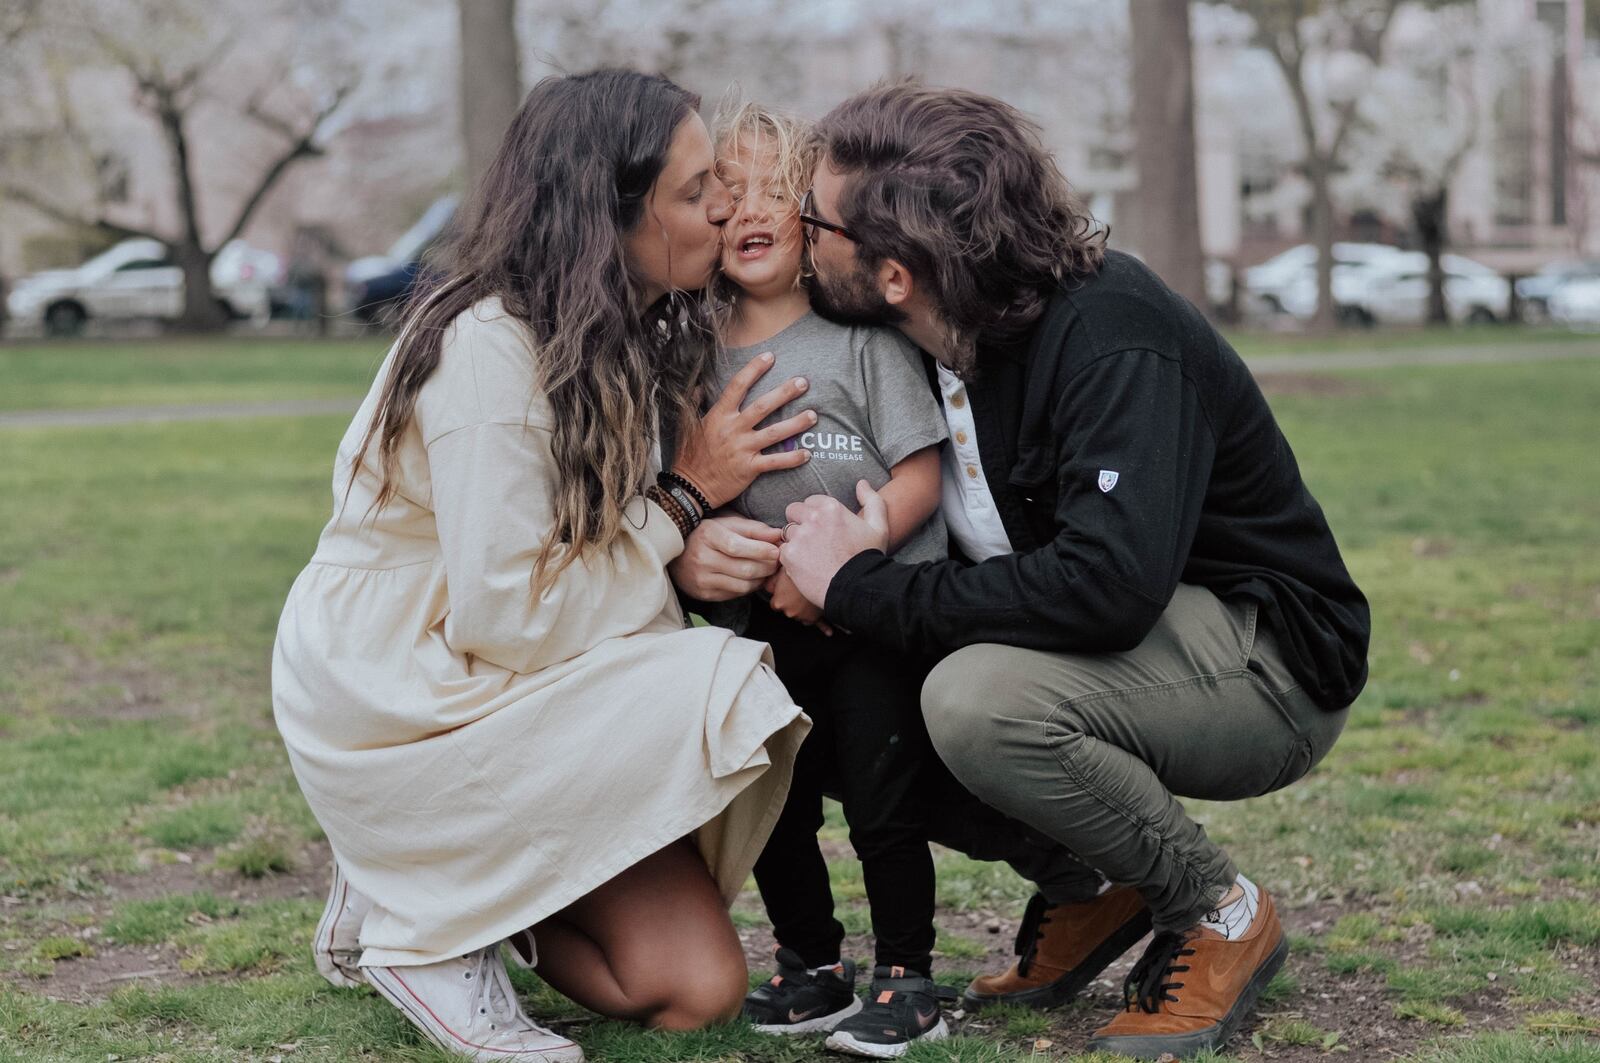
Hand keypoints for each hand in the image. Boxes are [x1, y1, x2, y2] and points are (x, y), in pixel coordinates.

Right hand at [668, 514, 783, 600]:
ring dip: (761, 579)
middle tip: (776, 562)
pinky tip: (752, 578)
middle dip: (767, 567)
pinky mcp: (704, 594)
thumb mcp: (728, 524)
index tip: (776, 550)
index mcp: (708, 535)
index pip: (738, 547)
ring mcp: (701, 578)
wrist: (679, 555)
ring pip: (743, 585)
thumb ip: (754, 529)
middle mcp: (702, 558)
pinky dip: (749, 587)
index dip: (761, 550)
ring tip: (766, 570)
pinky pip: (735, 594)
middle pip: (744, 569)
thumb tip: (778, 535)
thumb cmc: (709, 535)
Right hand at [672, 352, 814, 508]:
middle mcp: (732, 429)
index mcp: (719, 415)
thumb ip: (694, 403)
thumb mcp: (687, 425)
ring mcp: (742, 449)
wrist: (689, 487)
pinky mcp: (749, 469)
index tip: (770, 356)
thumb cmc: (689, 455)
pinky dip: (792, 458)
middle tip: (804, 382)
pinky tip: (807, 453)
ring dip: (796, 424)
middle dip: (785, 393)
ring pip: (774, 433)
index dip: (754, 369)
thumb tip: (700, 385)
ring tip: (813, 415)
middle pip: (763, 406)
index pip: (738, 386)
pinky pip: (775, 462)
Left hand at [764, 568, 834, 635]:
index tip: (785, 590)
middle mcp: (790, 612)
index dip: (780, 596)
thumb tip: (768, 588)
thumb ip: (772, 583)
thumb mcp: (780, 573)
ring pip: (801, 614)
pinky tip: (829, 632)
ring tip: (808, 594)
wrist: (819, 574)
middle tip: (798, 589)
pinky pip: (820, 624)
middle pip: (788, 610)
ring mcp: (803, 616)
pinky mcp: (816, 617)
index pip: (774, 604)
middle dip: (792, 602)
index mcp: (779, 603)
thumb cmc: (799, 572)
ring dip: (804, 607)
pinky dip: (824, 627)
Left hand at [778, 480, 890, 606]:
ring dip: (796, 541)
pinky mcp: (789, 555)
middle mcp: (812, 517)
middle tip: (814, 540)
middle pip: (793, 512)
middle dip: (800, 522)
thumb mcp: (878, 527)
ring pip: (788, 533)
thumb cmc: (869, 558)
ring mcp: (799, 536)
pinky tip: (806, 566)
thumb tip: (861, 483)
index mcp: (831, 507)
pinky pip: (783, 551)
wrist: (858, 588)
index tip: (824, 528)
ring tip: (812, 556)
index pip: (810, 501)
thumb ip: (872, 500)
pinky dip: (791, 559)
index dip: (816, 514)